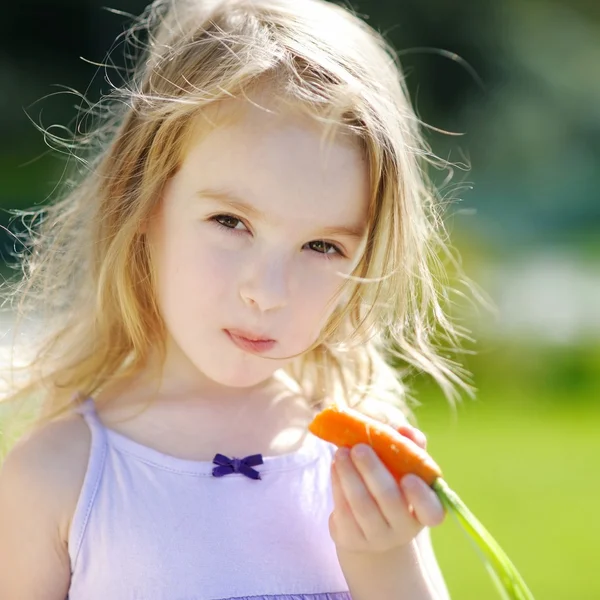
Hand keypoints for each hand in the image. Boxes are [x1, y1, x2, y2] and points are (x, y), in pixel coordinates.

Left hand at [329, 424, 445, 553]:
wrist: (370, 527)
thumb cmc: (394, 488)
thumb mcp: (407, 471)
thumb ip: (411, 449)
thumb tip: (405, 430)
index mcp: (425, 512)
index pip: (432, 512)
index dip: (421, 497)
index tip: (408, 477)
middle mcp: (403, 529)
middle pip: (390, 500)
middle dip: (373, 471)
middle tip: (359, 447)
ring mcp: (377, 538)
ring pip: (362, 505)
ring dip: (349, 474)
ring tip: (341, 451)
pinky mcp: (351, 539)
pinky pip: (343, 510)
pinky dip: (338, 484)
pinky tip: (335, 466)